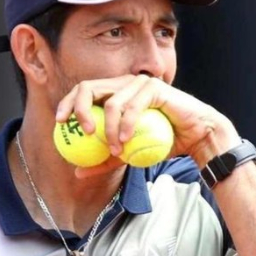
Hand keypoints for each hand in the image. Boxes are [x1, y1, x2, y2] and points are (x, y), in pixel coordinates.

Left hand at [55, 74, 239, 176]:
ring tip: (114, 150)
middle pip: (89, 87)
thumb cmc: (163, 143)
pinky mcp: (154, 88)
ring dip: (109, 130)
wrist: (195, 137)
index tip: (60, 124)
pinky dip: (127, 126)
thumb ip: (104, 160)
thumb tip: (76, 172)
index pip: (84, 91)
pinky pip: (133, 108)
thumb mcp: (128, 155)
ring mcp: (139, 83)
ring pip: (111, 103)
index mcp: (115, 92)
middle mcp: (124, 83)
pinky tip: (125, 141)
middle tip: (80, 132)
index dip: (67, 103)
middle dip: (78, 108)